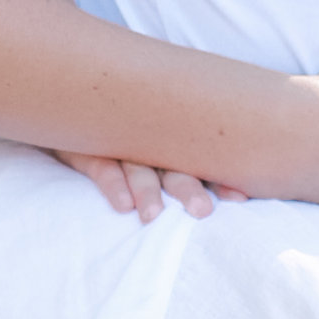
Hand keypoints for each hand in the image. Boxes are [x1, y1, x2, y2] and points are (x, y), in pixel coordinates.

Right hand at [51, 148, 246, 224]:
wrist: (77, 102)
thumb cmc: (129, 131)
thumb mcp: (159, 144)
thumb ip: (191, 166)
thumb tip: (240, 195)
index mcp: (173, 142)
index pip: (201, 160)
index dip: (219, 180)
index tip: (238, 198)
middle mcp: (150, 143)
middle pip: (174, 165)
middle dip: (188, 188)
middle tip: (202, 212)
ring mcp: (120, 144)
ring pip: (139, 168)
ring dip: (148, 191)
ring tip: (154, 216)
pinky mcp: (90, 148)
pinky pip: (102, 166)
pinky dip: (113, 184)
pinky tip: (123, 205)